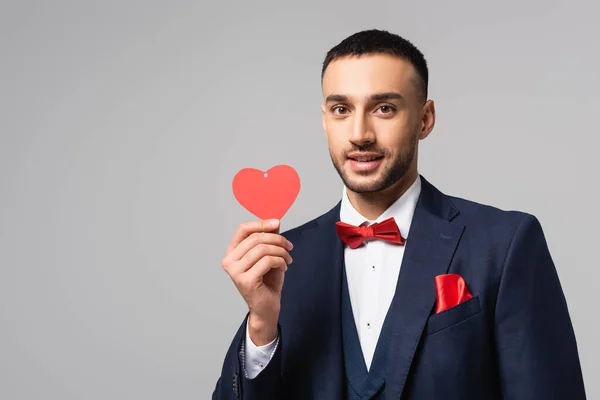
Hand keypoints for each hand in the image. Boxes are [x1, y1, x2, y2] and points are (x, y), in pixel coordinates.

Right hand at [221, 219, 292, 344]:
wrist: (267, 307)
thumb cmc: (267, 281)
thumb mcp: (268, 255)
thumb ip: (268, 239)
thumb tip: (275, 222)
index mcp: (232, 252)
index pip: (243, 229)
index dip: (261, 223)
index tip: (277, 223)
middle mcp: (229, 261)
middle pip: (255, 238)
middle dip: (277, 239)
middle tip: (289, 246)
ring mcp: (235, 271)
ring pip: (262, 249)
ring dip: (281, 251)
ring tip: (288, 259)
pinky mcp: (245, 280)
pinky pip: (267, 261)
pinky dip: (280, 261)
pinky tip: (284, 267)